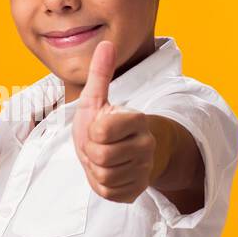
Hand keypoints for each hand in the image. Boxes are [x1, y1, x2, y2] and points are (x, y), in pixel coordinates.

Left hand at [71, 40, 161, 203]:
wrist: (125, 152)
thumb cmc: (108, 123)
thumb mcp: (98, 98)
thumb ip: (101, 73)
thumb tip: (106, 44)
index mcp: (137, 120)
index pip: (102, 130)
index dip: (92, 130)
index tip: (99, 126)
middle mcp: (146, 145)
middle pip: (101, 156)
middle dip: (91, 151)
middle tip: (97, 145)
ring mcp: (143, 170)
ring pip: (104, 176)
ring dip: (94, 168)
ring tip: (101, 157)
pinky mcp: (136, 190)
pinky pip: (108, 192)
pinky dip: (100, 184)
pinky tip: (106, 172)